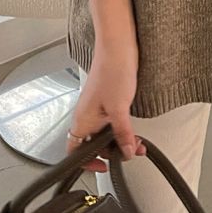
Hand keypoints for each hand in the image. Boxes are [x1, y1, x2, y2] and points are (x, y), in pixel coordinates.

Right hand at [65, 39, 146, 171]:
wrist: (118, 46)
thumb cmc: (113, 70)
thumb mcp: (120, 109)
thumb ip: (123, 134)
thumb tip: (126, 152)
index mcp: (82, 120)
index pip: (75, 152)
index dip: (88, 163)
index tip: (104, 167)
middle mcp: (86, 115)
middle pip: (93, 144)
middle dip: (112, 151)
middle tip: (129, 152)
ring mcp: (96, 107)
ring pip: (104, 132)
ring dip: (119, 139)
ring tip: (136, 141)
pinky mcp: (106, 98)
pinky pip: (110, 120)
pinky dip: (121, 127)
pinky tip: (133, 126)